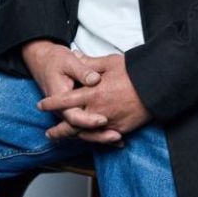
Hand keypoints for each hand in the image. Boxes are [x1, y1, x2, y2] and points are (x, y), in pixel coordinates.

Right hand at [21, 39, 122, 146]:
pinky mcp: (75, 112)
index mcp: (59, 98)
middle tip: (116, 136)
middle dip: (98, 134)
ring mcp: (69, 113)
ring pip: (84, 131)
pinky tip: (115, 135)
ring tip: (118, 139)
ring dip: (100, 136)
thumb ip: (83, 70)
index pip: (73, 116)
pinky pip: (86, 126)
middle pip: (80, 129)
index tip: (104, 119)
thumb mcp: (69, 61)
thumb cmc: (56, 61)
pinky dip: (99, 131)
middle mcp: (63, 110)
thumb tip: (95, 79)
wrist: (44, 61)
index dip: (88, 120)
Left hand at [37, 51, 152, 141]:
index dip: (52, 103)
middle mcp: (98, 110)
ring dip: (72, 137)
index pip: (66, 100)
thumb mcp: (110, 62)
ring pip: (85, 134)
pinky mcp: (120, 129)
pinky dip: (94, 140)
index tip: (41, 105)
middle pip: (72, 125)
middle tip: (49, 133)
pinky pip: (103, 138)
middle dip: (58, 130)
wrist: (156, 86)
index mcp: (93, 93)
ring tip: (64, 138)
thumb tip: (76, 56)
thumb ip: (90, 63)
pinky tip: (89, 140)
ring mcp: (109, 122)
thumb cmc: (133, 72)